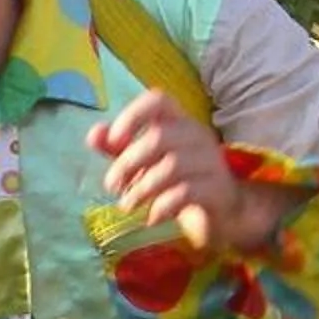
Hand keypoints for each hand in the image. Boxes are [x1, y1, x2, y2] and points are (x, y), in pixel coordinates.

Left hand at [88, 89, 299, 255]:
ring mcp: (211, 162)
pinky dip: (162, 207)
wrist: (224, 214)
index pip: (157, 100)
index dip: (131, 116)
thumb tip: (93, 134)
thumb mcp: (145, 164)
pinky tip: (152, 218)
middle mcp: (197, 135)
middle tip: (112, 186)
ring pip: (172, 167)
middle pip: (158, 138)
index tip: (113, 142)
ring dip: (141, 189)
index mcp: (179, 122)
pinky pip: (186, 193)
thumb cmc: (179, 183)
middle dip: (127, 163)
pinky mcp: (218, 190)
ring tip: (128, 205)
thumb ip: (119, 149)